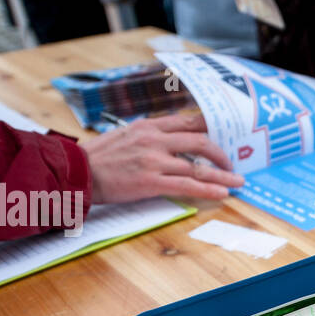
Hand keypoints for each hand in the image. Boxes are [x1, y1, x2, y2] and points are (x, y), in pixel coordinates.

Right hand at [83, 114, 243, 203]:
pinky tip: (222, 193)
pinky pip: (187, 184)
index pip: (187, 122)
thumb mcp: (124, 135)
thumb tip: (168, 141)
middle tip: (232, 163)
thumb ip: (148, 137)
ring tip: (237, 182)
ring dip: (222, 175)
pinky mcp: (151, 181)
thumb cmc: (98, 157)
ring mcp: (154, 160)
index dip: (209, 128)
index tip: (224, 134)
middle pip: (199, 141)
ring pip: (198, 166)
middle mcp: (154, 140)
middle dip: (220, 153)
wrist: (76, 170)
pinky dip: (208, 189)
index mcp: (148, 126)